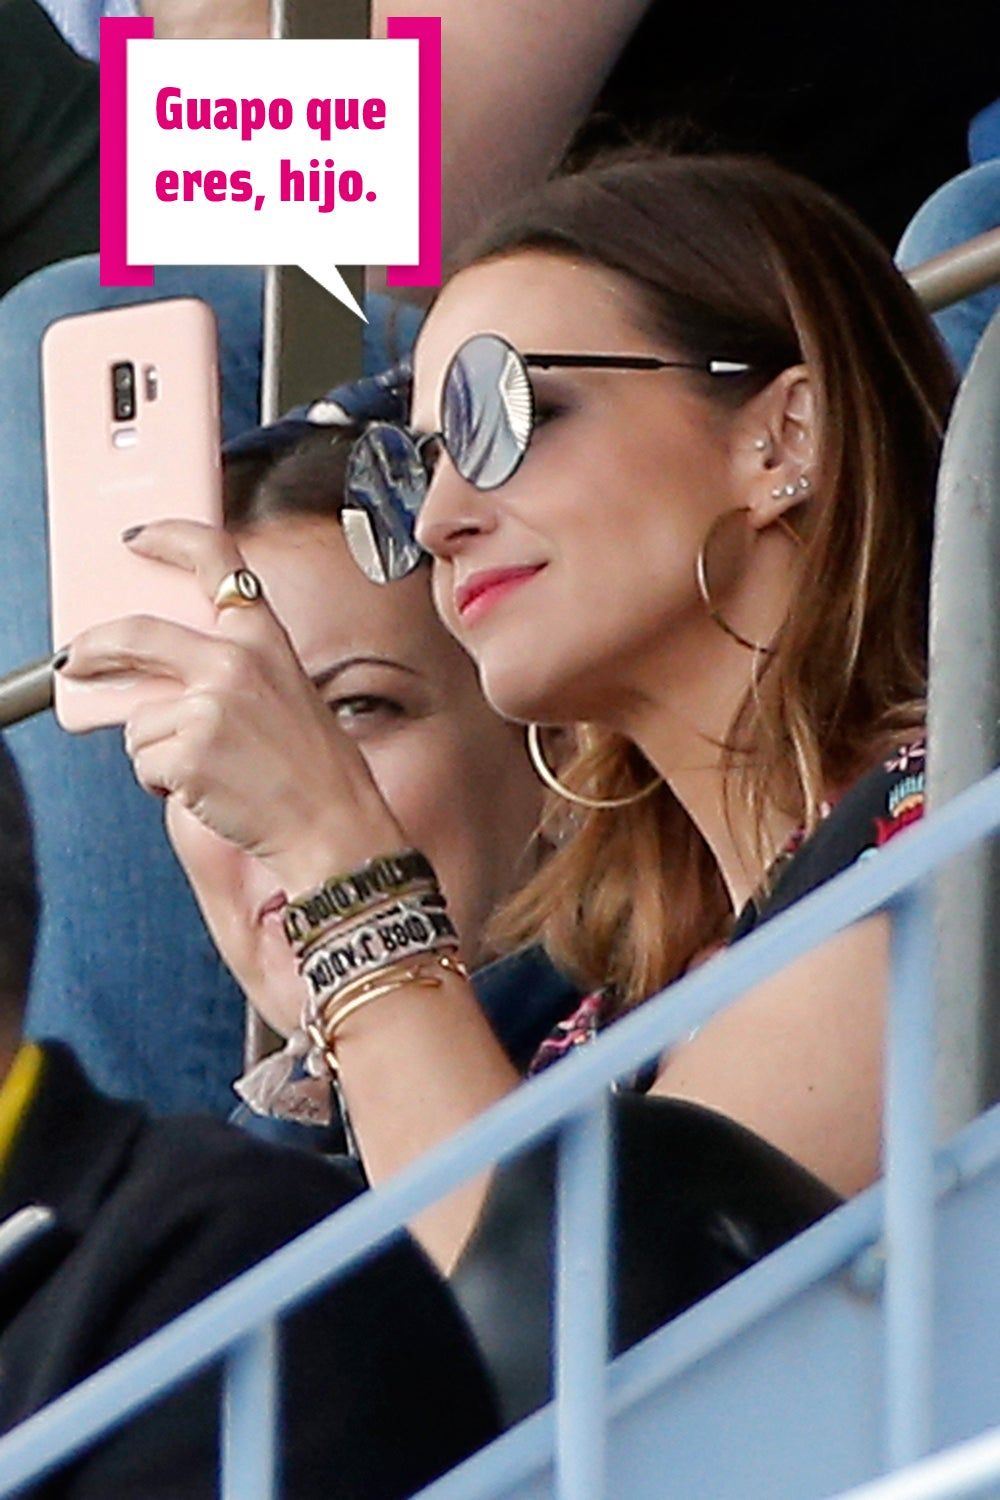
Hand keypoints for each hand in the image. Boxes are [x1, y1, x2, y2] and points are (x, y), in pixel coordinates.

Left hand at [59, 520, 404, 889]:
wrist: (332, 826)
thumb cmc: (314, 772)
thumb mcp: (286, 696)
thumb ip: (230, 672)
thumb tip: (154, 680)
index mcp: (265, 641)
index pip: (218, 562)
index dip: (173, 539)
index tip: (141, 538)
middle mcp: (236, 662)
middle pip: (136, 634)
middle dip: (93, 647)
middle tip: (76, 660)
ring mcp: (210, 706)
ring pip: (140, 721)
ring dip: (158, 751)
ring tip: (208, 769)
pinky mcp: (188, 752)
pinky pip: (144, 763)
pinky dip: (163, 784)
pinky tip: (205, 789)